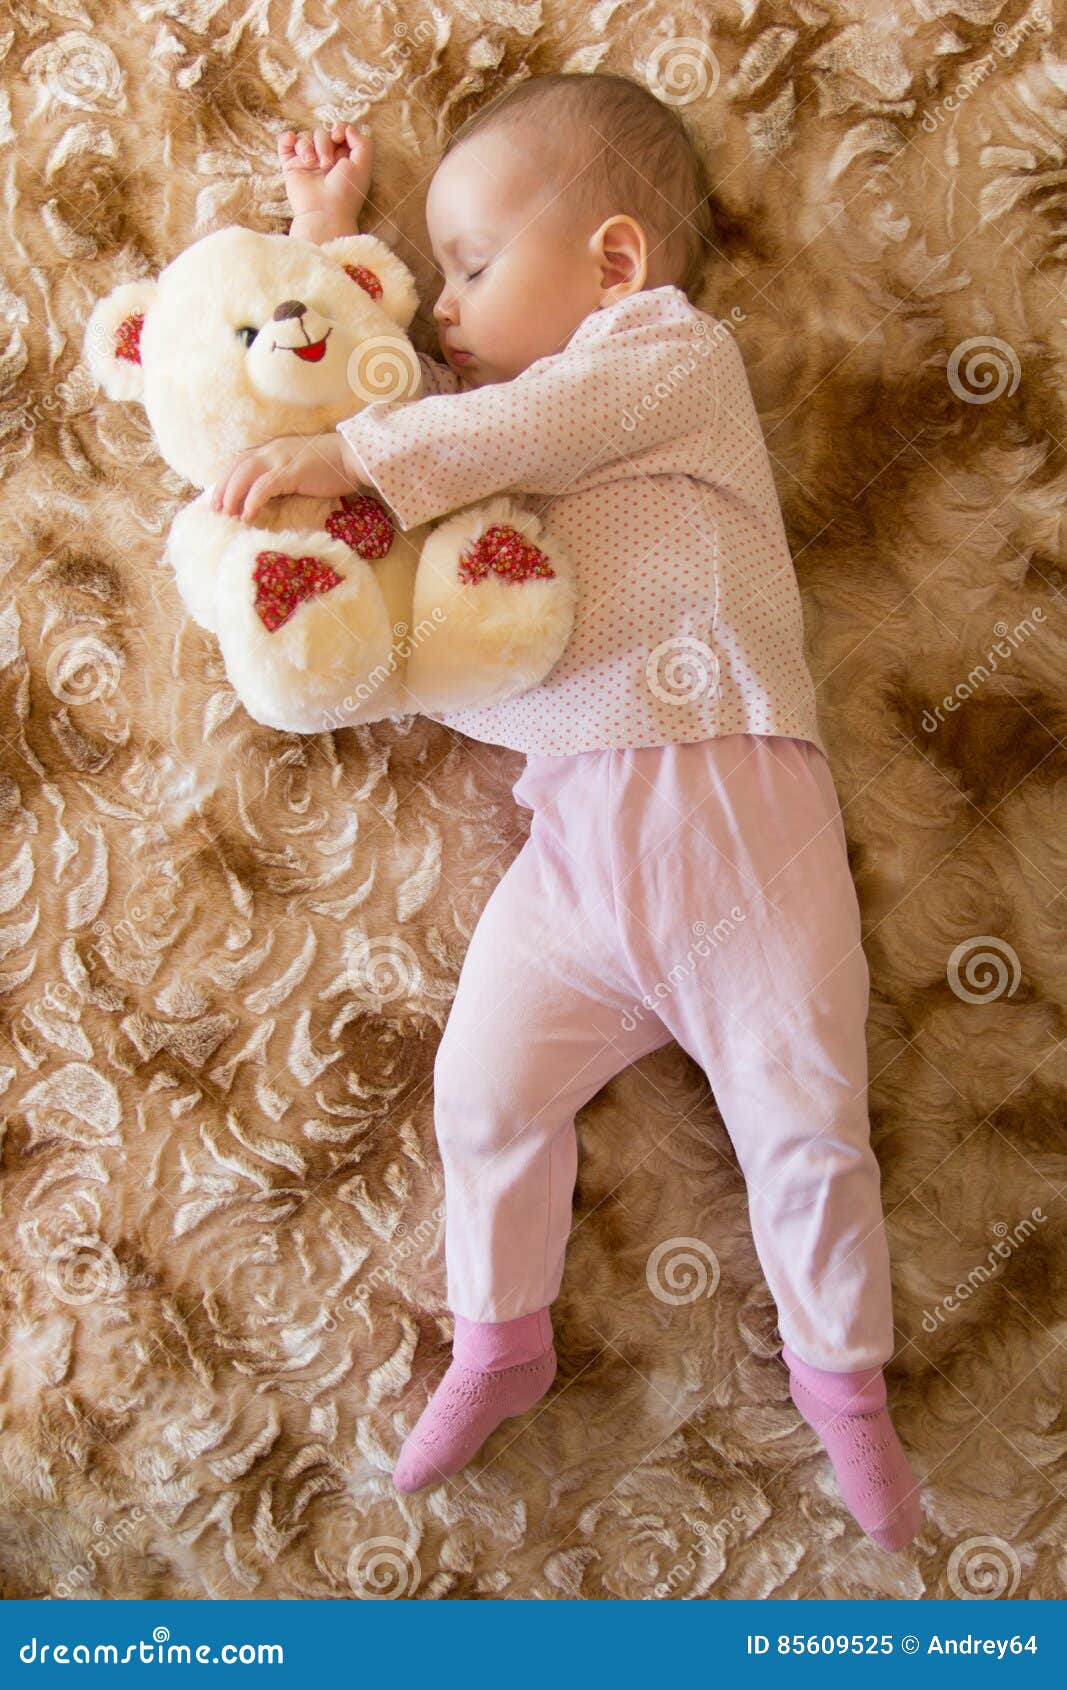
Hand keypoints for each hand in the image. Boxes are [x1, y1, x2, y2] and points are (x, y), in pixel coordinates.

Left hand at [211, 433, 365, 522]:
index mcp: (272, 449)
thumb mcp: (297, 467)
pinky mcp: (292, 472)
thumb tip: (267, 496)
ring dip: (232, 495)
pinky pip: (265, 486)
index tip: (218, 499)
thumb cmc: (329, 466)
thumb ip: (281, 475)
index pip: (239, 461)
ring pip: (245, 475)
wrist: (352, 457)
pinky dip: (253, 501)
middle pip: (236, 467)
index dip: (225, 480)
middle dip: (223, 489)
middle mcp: (272, 450)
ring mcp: (281, 460)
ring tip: (228, 515)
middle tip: (216, 511)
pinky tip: (248, 515)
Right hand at [279, 124, 373, 243]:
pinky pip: (285, 144)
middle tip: (326, 163)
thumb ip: (362, 143)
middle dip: (324, 142)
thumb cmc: (346, 193)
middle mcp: (325, 158)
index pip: (339, 131)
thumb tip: (347, 127)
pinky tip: (292, 141)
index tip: (338, 137)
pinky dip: (287, 138)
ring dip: (308, 145)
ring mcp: (308, 162)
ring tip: (311, 163)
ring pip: (305, 137)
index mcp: (343, 158)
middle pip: (322, 132)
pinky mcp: (292, 167)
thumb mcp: (363, 166)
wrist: (324, 214)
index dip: (338, 128)